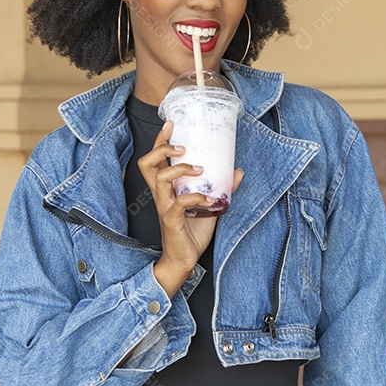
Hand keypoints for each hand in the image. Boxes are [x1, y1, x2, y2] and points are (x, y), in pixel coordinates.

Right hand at [138, 120, 244, 297]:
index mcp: (166, 189)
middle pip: (147, 164)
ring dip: (181, 169)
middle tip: (182, 146)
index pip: (155, 160)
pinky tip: (211, 199)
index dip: (160, 141)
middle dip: (162, 149)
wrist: (184, 260)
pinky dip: (197, 197)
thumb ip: (221, 189)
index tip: (171, 124)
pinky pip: (179, 203)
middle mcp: (161, 195)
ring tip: (200, 168)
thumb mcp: (210, 206)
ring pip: (161, 179)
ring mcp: (164, 207)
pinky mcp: (171, 220)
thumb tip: (238, 171)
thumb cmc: (192, 233)